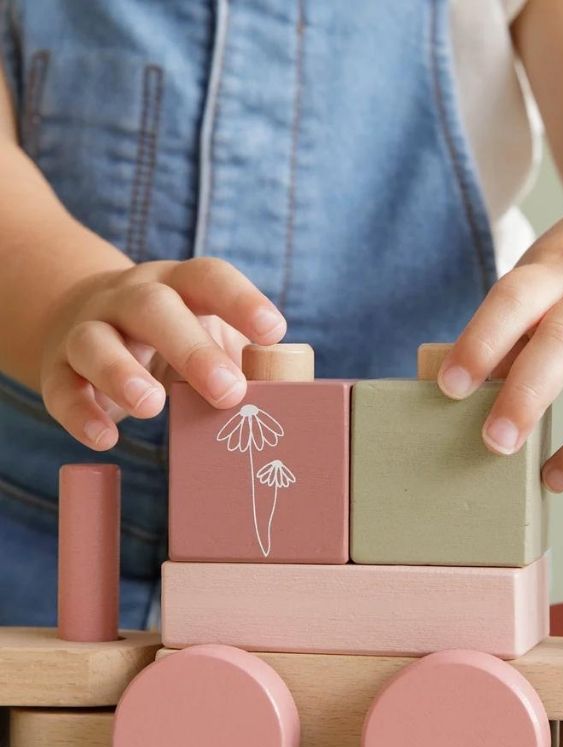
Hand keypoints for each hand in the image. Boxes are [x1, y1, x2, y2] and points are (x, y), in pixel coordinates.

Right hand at [40, 258, 285, 449]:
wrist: (80, 317)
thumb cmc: (170, 335)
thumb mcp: (205, 333)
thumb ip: (242, 359)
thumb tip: (291, 399)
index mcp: (178, 286)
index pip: (209, 278)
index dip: (241, 300)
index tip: (273, 331)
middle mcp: (129, 298)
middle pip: (153, 308)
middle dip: (192, 349)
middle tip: (229, 392)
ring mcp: (88, 329)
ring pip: (96, 341)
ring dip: (123, 373)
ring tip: (152, 407)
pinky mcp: (57, 367)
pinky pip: (61, 387)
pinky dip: (80, 413)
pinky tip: (105, 438)